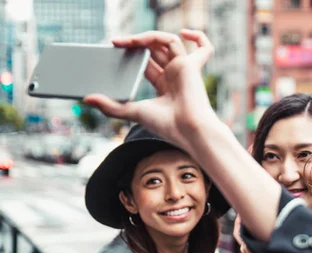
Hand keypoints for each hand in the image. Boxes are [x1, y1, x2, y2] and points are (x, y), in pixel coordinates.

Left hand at [84, 30, 219, 153]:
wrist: (188, 131)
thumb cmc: (167, 125)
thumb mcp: (132, 112)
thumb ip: (110, 106)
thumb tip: (86, 99)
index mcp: (164, 86)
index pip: (145, 63)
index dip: (131, 54)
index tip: (113, 50)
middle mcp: (174, 75)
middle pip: (154, 50)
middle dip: (134, 43)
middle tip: (115, 43)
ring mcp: (182, 69)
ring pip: (166, 42)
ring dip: (147, 37)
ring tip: (129, 41)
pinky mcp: (190, 66)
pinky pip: (197, 46)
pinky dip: (196, 36)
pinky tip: (184, 32)